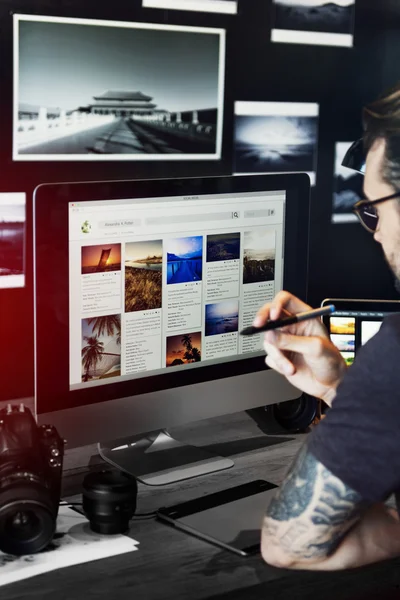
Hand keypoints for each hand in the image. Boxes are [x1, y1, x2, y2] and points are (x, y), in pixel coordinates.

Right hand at [254, 291, 346, 405]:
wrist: (330, 385)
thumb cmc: (331, 363)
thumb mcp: (314, 348)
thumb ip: (291, 340)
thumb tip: (271, 335)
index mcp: (305, 318)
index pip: (286, 301)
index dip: (276, 304)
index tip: (273, 315)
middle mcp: (293, 328)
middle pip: (269, 316)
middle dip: (262, 320)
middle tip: (258, 325)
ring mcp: (285, 342)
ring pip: (268, 341)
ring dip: (278, 356)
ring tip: (290, 366)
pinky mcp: (280, 356)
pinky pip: (269, 357)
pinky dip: (278, 364)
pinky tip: (290, 369)